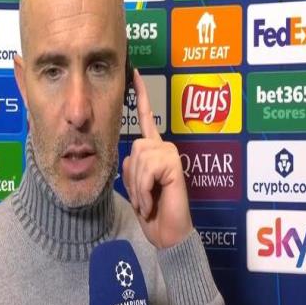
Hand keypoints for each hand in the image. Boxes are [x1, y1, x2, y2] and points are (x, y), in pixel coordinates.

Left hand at [122, 70, 192, 248]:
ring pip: (139, 158)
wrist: (167, 232)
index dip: (141, 95)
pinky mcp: (175, 164)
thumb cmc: (151, 209)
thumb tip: (130, 152)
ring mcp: (171, 154)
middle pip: (134, 146)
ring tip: (149, 200)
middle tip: (143, 195)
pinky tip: (154, 201)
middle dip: (133, 176)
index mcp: (153, 149)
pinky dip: (144, 190)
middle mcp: (163, 147)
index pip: (146, 118)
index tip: (134, 72)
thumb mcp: (136, 183)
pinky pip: (148, 169)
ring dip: (138, 186)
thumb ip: (132, 164)